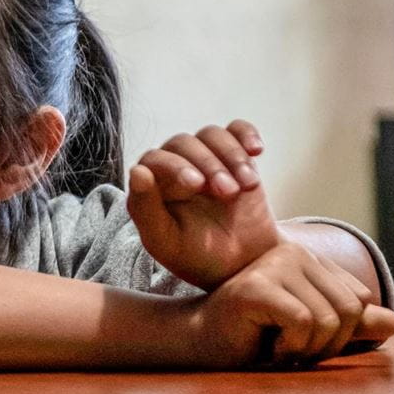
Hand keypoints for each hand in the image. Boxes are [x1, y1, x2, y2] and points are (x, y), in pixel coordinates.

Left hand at [127, 121, 283, 288]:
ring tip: (248, 185)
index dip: (174, 167)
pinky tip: (256, 151)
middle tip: (228, 193)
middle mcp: (175, 165)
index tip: (197, 185)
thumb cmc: (198, 256)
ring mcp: (205, 157)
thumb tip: (137, 170)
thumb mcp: (167, 242)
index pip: (153, 159)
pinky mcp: (233, 154)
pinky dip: (247, 135)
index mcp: (152, 185)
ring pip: (211, 135)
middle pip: (184, 143)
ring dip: (231, 156)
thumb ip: (145, 210)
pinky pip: (237, 129)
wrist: (243, 264)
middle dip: (209, 165)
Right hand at [185, 241, 393, 367]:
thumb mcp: (312, 333)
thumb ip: (351, 326)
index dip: (342, 332)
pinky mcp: (258, 286)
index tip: (306, 340)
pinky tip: (267, 346)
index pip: (358, 300)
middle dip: (328, 344)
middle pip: (349, 310)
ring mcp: (274, 265)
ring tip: (279, 348)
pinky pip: (303, 323)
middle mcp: (295, 254)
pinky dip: (291, 347)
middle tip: (294, 350)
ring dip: (307, 349)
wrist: (201, 343)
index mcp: (310, 260)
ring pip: (328, 319)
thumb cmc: (254, 338)